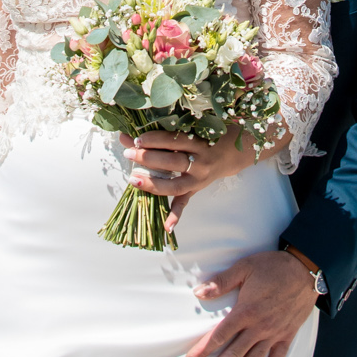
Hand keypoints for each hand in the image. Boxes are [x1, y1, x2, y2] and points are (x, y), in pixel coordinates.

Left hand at [118, 130, 260, 231]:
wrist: (231, 151)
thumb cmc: (205, 136)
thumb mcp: (188, 130)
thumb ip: (160, 133)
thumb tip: (125, 134)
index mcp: (199, 142)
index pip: (174, 140)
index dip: (155, 139)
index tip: (137, 138)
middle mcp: (200, 161)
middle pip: (173, 161)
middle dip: (149, 158)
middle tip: (129, 154)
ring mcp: (198, 178)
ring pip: (176, 185)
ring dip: (154, 184)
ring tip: (134, 180)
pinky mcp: (196, 189)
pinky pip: (185, 202)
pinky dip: (175, 215)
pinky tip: (166, 227)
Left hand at [186, 249, 316, 356]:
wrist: (306, 270)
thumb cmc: (274, 267)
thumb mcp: (245, 267)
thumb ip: (221, 282)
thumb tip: (199, 292)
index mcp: (246, 310)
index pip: (220, 335)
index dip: (204, 349)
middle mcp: (259, 327)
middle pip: (233, 354)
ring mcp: (274, 334)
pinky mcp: (287, 337)